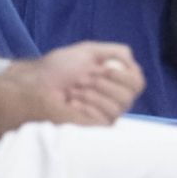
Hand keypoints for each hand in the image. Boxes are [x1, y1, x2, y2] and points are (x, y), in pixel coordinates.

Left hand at [26, 43, 143, 124]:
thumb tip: (132, 62)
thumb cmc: (60, 68)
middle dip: (105, 84)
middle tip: (82, 79)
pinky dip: (88, 106)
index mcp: (116, 78)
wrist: (39, 86)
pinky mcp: (96, 126)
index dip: (124, 74)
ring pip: (119, 106)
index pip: (137, 81)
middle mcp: (115, 97)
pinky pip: (106, 118)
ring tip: (74, 90)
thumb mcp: (89, 51)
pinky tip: (73, 102)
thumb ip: (116, 52)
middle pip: (130, 94)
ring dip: (94, 94)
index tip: (103, 68)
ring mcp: (107, 113)